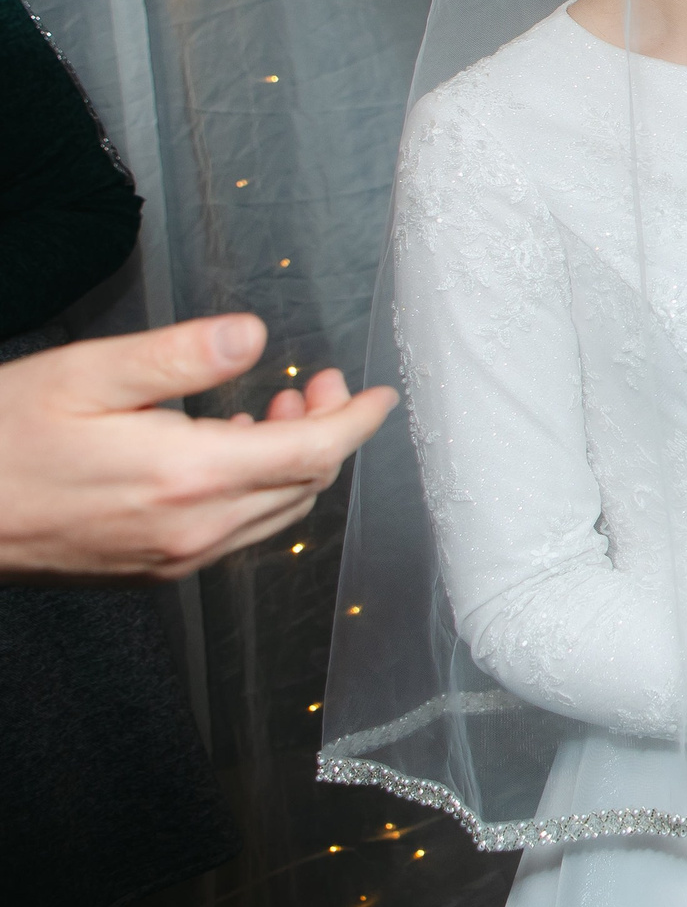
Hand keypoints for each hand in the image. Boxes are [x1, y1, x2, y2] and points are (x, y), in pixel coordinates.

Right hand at [0, 314, 395, 580]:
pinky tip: (226, 450)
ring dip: (294, 462)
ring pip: (276, 514)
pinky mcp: (151, 569)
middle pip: (304, 486)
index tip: (379, 395)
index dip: (355, 421)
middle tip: (318, 385)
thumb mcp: (87, 374)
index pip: (313, 453)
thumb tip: (253, 337)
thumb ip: (180, 356)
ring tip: (276, 410)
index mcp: (187, 478)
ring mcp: (172, 558)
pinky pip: (235, 532)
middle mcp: (192, 530)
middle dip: (328, 432)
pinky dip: (255, 490)